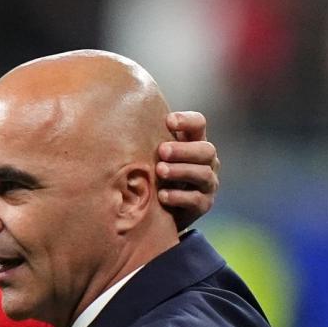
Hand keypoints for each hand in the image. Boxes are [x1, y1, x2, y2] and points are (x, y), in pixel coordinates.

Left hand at [157, 111, 219, 229]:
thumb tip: (119, 116)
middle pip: (205, 150)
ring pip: (202, 174)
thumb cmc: (154, 174)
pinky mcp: (203, 205)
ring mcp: (208, 184)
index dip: (187, 121)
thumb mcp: (153, 154)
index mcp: (195, 143)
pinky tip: (162, 195)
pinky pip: (196, 199)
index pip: (199, 124)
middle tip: (162, 150)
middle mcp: (207, 162)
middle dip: (183, 150)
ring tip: (159, 171)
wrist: (162, 210)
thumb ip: (148, 139)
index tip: (168, 121)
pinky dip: (178, 196)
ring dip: (180, 171)